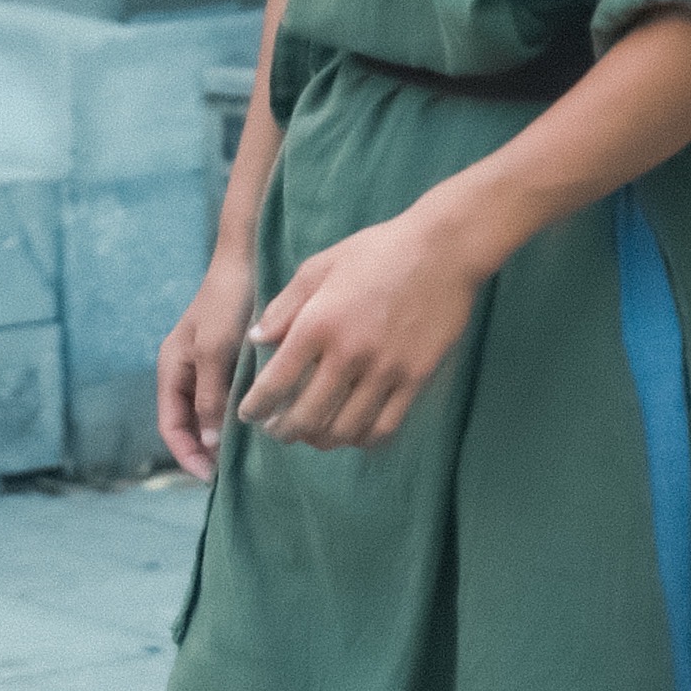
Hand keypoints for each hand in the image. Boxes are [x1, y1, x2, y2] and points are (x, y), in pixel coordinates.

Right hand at [155, 248, 255, 478]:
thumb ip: (210, 396)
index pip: (171, 427)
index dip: (187, 456)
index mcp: (172, 369)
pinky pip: (230, 397)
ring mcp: (209, 365)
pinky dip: (241, 416)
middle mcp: (187, 371)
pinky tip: (264, 424)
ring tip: (250, 456)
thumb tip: (209, 442)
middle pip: (190, 425)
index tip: (212, 477)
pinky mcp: (231, 359)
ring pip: (212, 413)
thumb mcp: (214, 351)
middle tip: (233, 475)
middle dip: (207, 451)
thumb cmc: (226, 301)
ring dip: (225, 435)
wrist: (248, 259)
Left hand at [234, 207, 487, 450]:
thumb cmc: (375, 252)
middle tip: (277, 430)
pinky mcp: (416, 379)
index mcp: (317, 325)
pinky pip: (386, 426)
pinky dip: (363, 439)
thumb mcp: (317, 267)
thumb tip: (256, 340)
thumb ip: (283, 306)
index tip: (248, 415)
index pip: (275, 383)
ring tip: (311, 436)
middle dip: (284, 431)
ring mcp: (385, 370)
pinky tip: (353, 434)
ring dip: (321, 440)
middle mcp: (348, 354)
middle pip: (307, 416)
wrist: (441, 250)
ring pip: (345, 429)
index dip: (256, 407)